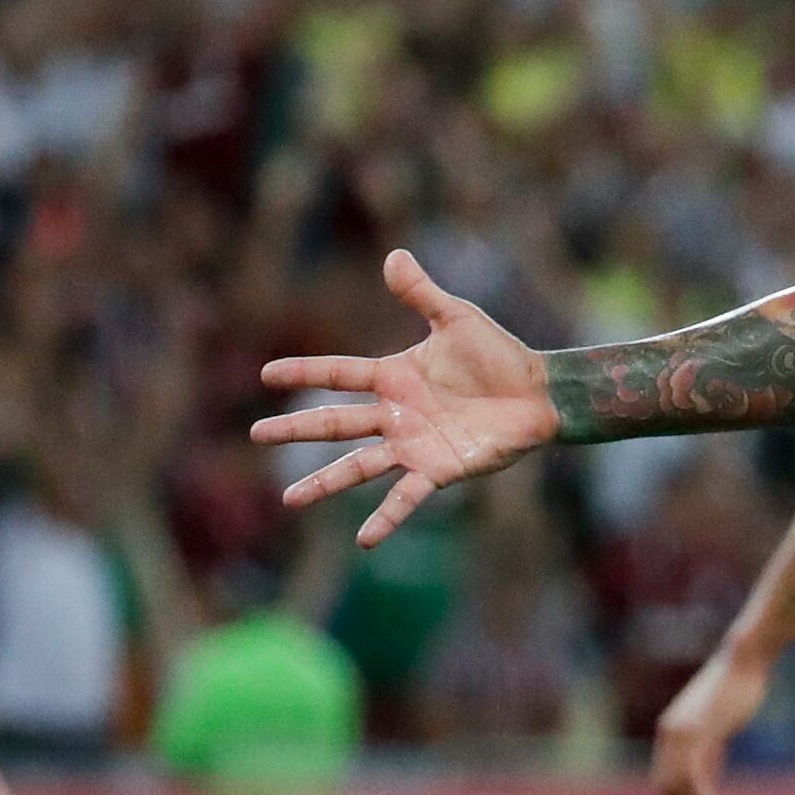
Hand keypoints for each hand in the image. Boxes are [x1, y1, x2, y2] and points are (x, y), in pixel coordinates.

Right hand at [256, 251, 555, 544]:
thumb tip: (394, 255)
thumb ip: (422, 294)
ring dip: (324, 483)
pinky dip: (386, 518)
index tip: (267, 375)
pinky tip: (363, 539)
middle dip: (296, 430)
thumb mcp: (457, 318)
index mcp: (394, 376)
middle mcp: (396, 414)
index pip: (339, 374)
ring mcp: (413, 445)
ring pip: (358, 466)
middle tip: (256, 435)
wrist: (538, 394)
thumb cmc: (499, 356)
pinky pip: (406, 497)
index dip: (305, 373)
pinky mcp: (437, 470)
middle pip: (335, 423)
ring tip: (289, 500)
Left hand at [647, 637, 776, 794]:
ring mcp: (680, 732)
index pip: (664, 778)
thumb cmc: (735, 691)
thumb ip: (708, 753)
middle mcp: (669, 733)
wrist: (743, 663)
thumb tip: (705, 780)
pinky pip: (691, 773)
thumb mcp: (717, 728)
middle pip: (665, 786)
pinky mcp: (696, 731)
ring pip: (675, 783)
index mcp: (671, 732)